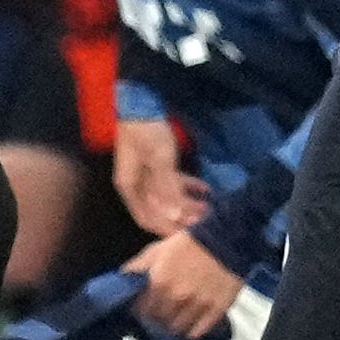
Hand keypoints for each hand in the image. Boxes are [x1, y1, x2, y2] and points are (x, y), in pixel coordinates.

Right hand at [111, 114, 204, 234]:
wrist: (140, 103)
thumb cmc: (146, 132)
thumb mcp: (159, 160)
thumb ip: (167, 188)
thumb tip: (174, 216)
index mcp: (130, 187)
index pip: (147, 219)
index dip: (165, 230)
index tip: (186, 236)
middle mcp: (136, 185)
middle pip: (159, 210)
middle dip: (181, 218)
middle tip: (204, 221)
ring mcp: (146, 175)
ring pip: (168, 198)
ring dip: (187, 203)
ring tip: (209, 206)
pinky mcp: (156, 164)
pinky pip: (172, 182)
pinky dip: (187, 186)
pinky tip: (205, 188)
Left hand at [128, 231, 241, 339]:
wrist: (224, 240)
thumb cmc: (189, 244)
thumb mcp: (157, 250)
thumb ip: (137, 267)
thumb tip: (123, 279)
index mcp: (159, 282)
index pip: (141, 311)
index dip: (141, 311)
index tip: (144, 308)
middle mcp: (177, 297)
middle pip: (159, 322)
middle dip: (157, 319)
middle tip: (161, 314)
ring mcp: (197, 306)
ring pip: (177, 329)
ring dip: (174, 325)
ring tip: (176, 317)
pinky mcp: (215, 311)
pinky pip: (197, 332)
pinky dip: (192, 329)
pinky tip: (191, 320)